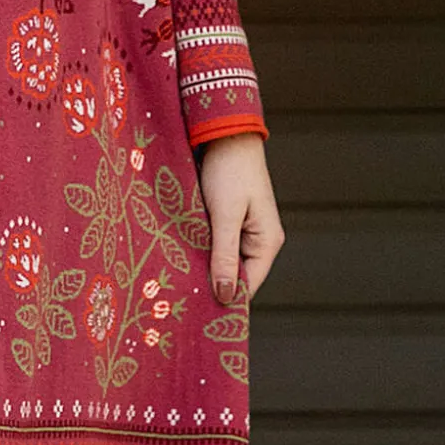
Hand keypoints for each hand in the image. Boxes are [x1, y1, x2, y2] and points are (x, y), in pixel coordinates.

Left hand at [195, 132, 283, 302]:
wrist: (225, 133)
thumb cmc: (229, 172)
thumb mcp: (225, 215)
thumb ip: (224, 254)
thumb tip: (226, 295)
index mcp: (267, 242)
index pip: (247, 285)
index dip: (225, 298)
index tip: (197, 311)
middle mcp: (259, 240)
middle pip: (235, 274)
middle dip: (212, 282)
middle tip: (181, 295)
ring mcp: (244, 229)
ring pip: (223, 258)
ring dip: (204, 263)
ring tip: (178, 278)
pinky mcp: (228, 218)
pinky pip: (216, 242)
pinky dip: (201, 247)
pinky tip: (181, 253)